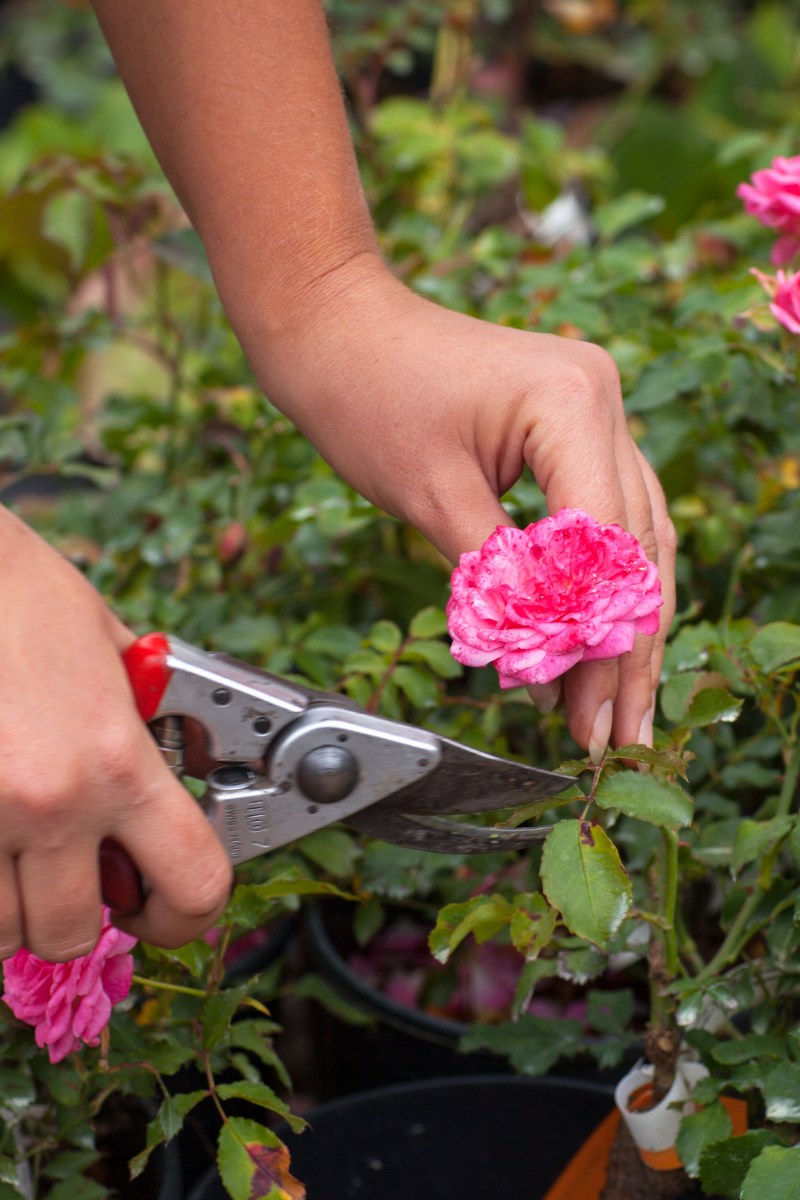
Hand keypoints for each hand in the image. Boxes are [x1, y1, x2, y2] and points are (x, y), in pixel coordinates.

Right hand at [0, 508, 230, 959]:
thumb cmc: (18, 589)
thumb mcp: (111, 650)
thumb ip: (140, 723)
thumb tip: (161, 773)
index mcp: (119, 761)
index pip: (194, 884)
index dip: (185, 915)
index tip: (160, 906)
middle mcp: (53, 802)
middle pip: (74, 933)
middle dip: (73, 913)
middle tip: (64, 871)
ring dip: (6, 905)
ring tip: (7, 845)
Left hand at [250, 257, 676, 758]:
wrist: (335, 325)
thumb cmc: (364, 394)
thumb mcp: (431, 499)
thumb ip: (497, 584)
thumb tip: (544, 667)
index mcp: (571, 403)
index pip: (603, 546)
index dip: (595, 640)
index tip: (581, 713)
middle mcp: (602, 397)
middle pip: (633, 548)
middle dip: (622, 651)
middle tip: (615, 736)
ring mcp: (595, 406)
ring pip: (633, 537)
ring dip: (623, 625)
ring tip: (618, 710)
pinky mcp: (574, 423)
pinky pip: (605, 513)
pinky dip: (598, 581)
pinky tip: (600, 640)